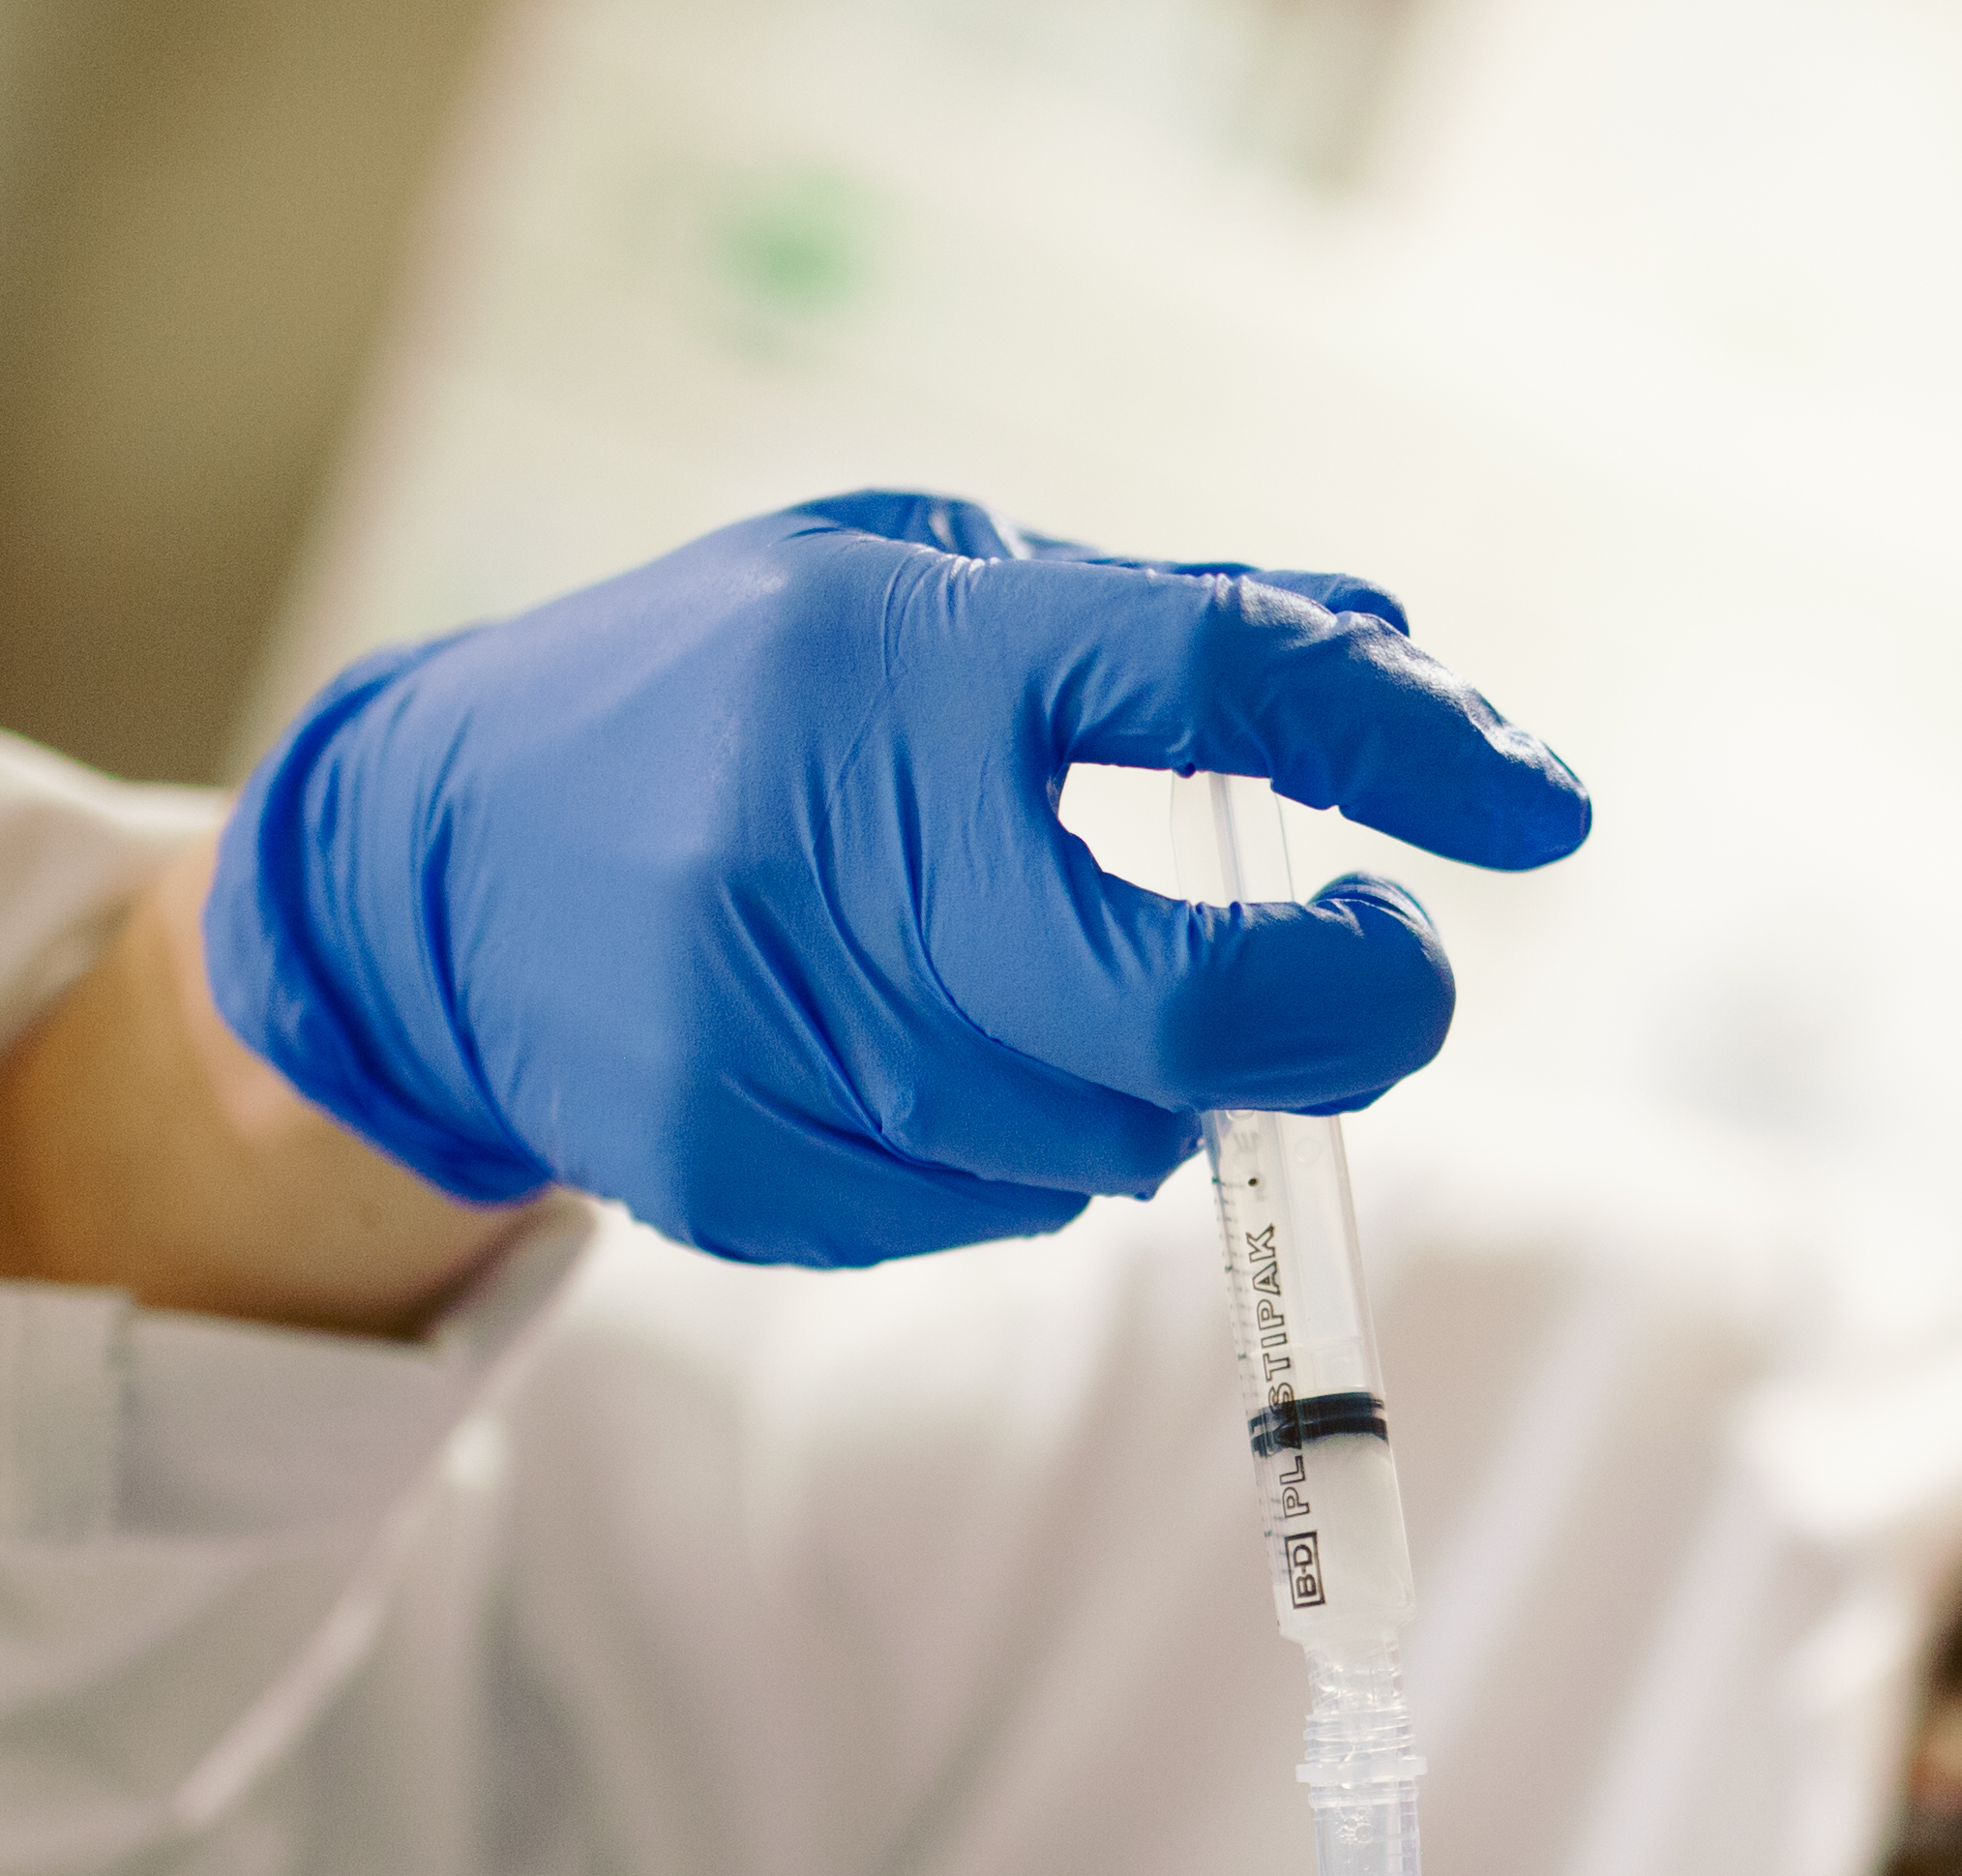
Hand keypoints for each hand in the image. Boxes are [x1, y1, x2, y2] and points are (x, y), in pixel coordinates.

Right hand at [201, 491, 1590, 1266]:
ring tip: (1060, 978)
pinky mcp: (737, 1176)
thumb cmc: (723, 697)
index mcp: (891, 650)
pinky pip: (997, 1210)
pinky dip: (1026, 1148)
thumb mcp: (912, 579)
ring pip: (1111, 1133)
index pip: (1210, 682)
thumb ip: (1165, 619)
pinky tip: (926, 1055)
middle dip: (1348, 1008)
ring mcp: (769, 1031)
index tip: (1541, 804)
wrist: (420, 873)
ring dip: (1162, 1079)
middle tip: (1390, 964)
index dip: (1407, 745)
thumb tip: (1406, 650)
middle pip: (1188, 1005)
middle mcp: (822, 840)